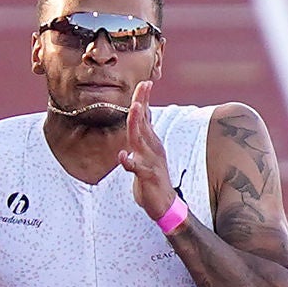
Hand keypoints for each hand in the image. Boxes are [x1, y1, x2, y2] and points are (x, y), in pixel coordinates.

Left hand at [118, 88, 178, 224]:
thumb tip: (138, 119)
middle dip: (142, 104)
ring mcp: (151, 161)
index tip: (145, 82)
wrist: (165, 204)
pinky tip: (122, 157)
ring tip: (135, 110)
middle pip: (144, 123)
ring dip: (137, 125)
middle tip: (142, 86)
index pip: (146, 117)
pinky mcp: (148, 177)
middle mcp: (152, 148)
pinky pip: (137, 168)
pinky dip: (129, 162)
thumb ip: (141, 137)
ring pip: (141, 140)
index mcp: (151, 142)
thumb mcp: (147, 153)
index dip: (144, 100)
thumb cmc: (153, 178)